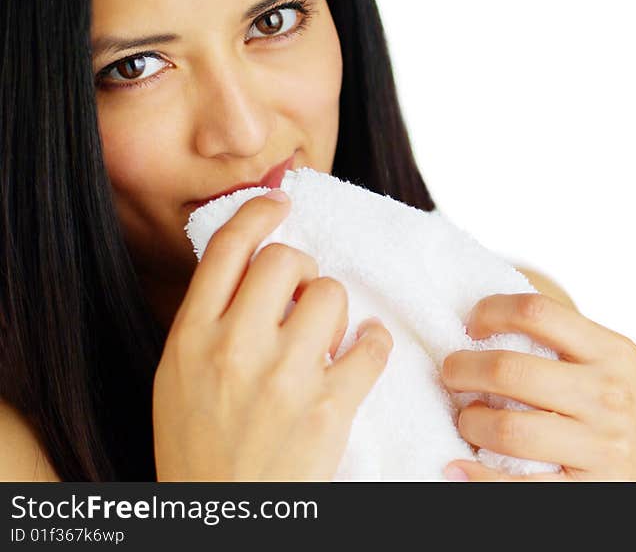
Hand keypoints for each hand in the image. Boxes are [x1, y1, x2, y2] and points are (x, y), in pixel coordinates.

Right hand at [153, 190, 391, 480]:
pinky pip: (371, 344)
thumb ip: (208, 320)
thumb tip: (251, 265)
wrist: (224, 521)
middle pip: (288, 260)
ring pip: (332, 294)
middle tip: (302, 297)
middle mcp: (235, 347)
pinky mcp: (329, 407)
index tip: (279, 202)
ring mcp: (284, 377)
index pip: (229, 247)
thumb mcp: (177, 377)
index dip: (258, 212)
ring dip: (336, 312)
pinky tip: (361, 354)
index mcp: (191, 336)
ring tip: (326, 340)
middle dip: (302, 270)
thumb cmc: (198, 448)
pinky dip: (373, 344)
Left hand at [440, 293, 635, 480]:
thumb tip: (501, 314)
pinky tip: (457, 468)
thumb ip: (575, 341)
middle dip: (463, 369)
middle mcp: (608, 396)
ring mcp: (600, 447)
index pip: (537, 312)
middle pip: (510, 369)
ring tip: (466, 420)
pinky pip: (518, 487)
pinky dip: (477, 478)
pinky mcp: (590, 492)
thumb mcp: (625, 362)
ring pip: (508, 428)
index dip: (491, 312)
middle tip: (451, 373)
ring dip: (469, 422)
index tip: (472, 324)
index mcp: (612, 353)